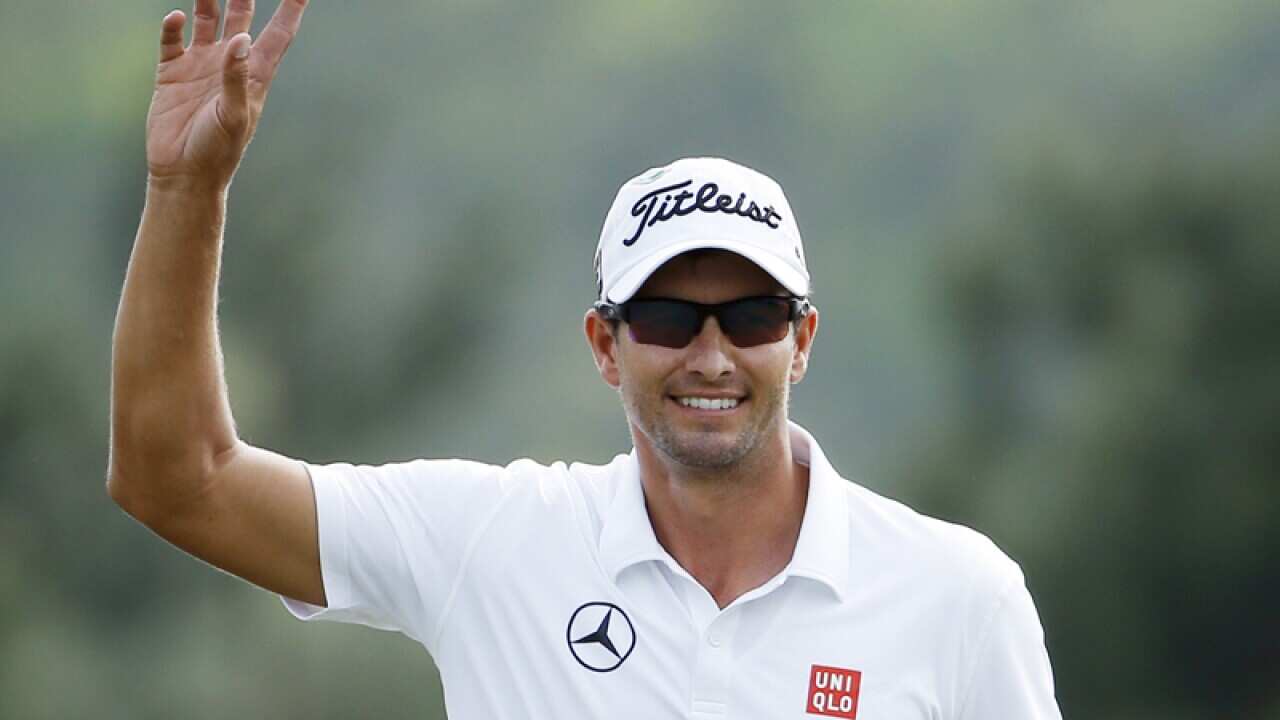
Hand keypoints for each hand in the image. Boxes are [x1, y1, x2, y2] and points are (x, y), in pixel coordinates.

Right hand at [145, 0, 308, 188]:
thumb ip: (237, 77)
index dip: (291, 9)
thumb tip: (243, 39)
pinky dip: (172, 26)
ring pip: (206, 20)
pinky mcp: (171, 73)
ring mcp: (199, 66)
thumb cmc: (218, 151)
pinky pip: (172, 41)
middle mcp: (228, 64)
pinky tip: (176, 18)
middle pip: (241, 17)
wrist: (183, 174)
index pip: (278, 33)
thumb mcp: (234, 115)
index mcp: (254, 74)